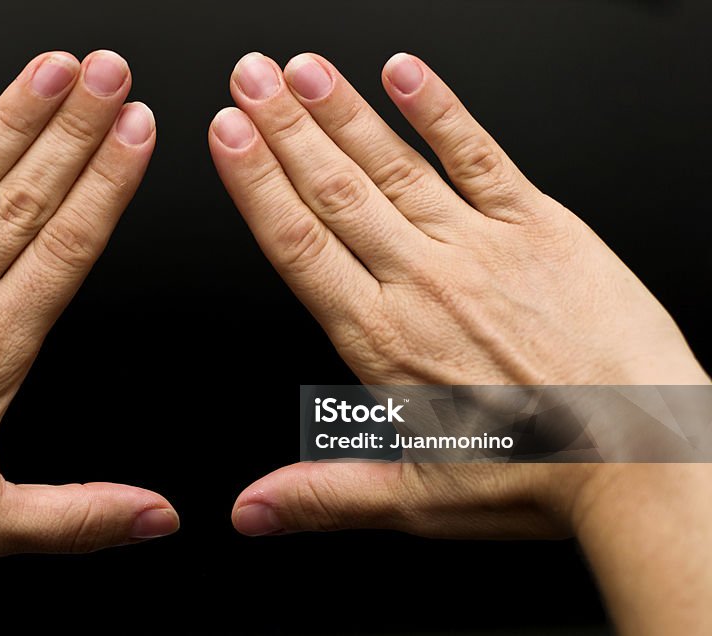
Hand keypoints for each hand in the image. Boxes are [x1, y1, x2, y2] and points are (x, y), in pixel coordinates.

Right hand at [209, 51, 711, 633]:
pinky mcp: (540, 227)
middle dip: (283, 128)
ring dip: (342, 112)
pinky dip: (441, 111)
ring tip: (301, 70)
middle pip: (336, 191)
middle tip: (247, 74)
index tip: (227, 134)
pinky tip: (405, 74)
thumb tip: (248, 512)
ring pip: (394, 167)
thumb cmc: (541, 475)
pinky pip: (481, 156)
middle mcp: (424, 282)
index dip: (256, 184)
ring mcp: (481, 248)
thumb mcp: (418, 500)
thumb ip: (323, 495)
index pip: (299, 245)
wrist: (648, 455)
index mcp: (383, 340)